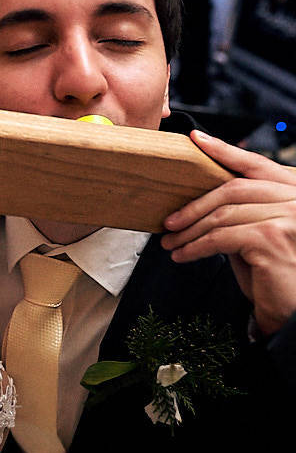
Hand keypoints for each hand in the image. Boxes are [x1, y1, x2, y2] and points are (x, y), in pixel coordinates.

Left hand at [162, 130, 295, 335]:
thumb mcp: (259, 236)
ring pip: (223, 215)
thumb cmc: (275, 276)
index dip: (225, 151)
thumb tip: (201, 199)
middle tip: (169, 222)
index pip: (257, 165)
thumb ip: (242, 213)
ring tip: (171, 243)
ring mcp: (288, 218)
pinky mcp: (272, 238)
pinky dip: (194, 247)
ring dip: (189, 231)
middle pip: (233, 190)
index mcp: (295, 193)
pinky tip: (182, 256)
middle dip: (194, 205)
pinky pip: (220, 237)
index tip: (197, 140)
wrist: (292, 313)